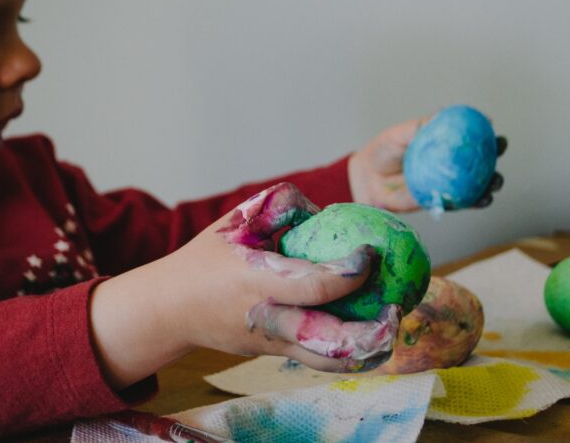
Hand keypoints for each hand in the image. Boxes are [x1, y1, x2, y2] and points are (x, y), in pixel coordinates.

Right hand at [90, 183, 398, 389]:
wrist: (172, 308)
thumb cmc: (206, 258)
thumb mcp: (238, 220)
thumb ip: (281, 208)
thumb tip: (326, 212)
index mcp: (256, 282)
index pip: (314, 286)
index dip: (349, 273)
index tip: (370, 254)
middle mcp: (268, 319)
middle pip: (330, 342)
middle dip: (372, 331)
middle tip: (397, 308)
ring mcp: (272, 344)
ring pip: (329, 362)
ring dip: (368, 351)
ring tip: (392, 327)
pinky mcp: (274, 355)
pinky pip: (318, 360)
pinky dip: (349, 353)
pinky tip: (370, 335)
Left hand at [348, 116, 506, 211]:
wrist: (367, 178)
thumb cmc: (384, 151)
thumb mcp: (401, 133)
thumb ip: (422, 126)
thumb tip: (443, 113)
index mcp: (442, 144)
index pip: (470, 137)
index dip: (485, 133)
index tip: (492, 127)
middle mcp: (449, 163)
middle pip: (480, 160)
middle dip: (495, 157)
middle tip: (498, 151)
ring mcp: (446, 183)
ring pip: (477, 184)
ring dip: (491, 183)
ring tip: (495, 181)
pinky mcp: (441, 201)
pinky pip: (462, 202)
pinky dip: (475, 202)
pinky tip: (482, 199)